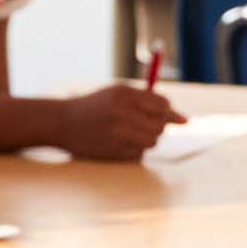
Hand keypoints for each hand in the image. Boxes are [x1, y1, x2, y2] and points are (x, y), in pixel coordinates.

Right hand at [48, 85, 181, 160]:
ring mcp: (117, 133)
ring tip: (130, 132)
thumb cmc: (95, 106)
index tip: (170, 118)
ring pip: (152, 141)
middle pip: (160, 126)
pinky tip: (119, 143)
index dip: (169, 112)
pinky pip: (139, 154)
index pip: (162, 105)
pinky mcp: (113, 151)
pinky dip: (134, 150)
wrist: (63, 122)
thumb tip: (184, 120)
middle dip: (157, 127)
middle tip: (142, 124)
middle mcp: (122, 113)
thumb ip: (147, 102)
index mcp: (124, 94)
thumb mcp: (117, 93)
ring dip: (146, 139)